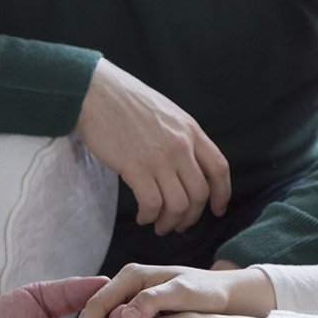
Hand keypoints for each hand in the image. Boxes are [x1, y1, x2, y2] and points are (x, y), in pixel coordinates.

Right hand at [69, 263, 274, 317]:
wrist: (226, 294)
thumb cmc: (208, 293)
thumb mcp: (184, 294)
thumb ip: (155, 301)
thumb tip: (126, 314)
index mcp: (132, 276)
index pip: (98, 303)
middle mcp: (125, 284)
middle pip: (92, 313)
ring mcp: (128, 297)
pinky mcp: (134, 309)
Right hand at [75, 58, 230, 234]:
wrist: (95, 93)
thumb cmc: (125, 101)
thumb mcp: (166, 113)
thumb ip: (181, 136)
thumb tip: (188, 167)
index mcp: (190, 130)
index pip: (219, 168)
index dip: (222, 194)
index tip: (217, 209)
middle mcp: (180, 145)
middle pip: (200, 194)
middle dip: (192, 216)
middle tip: (180, 224)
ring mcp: (159, 157)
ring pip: (178, 205)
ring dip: (170, 222)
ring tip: (159, 225)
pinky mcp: (135, 167)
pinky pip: (152, 204)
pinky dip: (149, 216)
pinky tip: (143, 217)